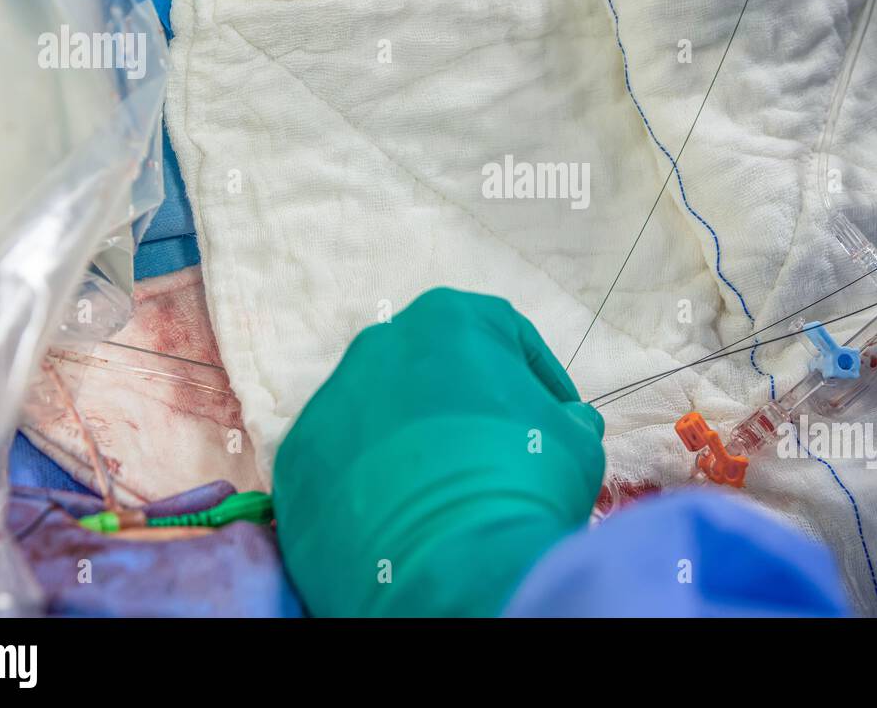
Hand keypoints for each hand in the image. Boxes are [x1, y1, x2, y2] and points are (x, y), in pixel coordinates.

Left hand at [272, 287, 604, 615]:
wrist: (452, 559)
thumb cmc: (525, 477)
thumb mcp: (578, 441)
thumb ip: (569, 418)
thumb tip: (567, 421)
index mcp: (452, 318)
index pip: (508, 338)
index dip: (541, 382)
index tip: (558, 418)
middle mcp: (381, 343)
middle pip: (437, 370)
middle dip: (470, 407)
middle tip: (499, 455)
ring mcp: (332, 398)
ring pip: (384, 413)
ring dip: (416, 443)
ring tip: (447, 492)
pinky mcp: (299, 456)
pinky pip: (344, 463)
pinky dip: (373, 484)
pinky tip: (403, 517)